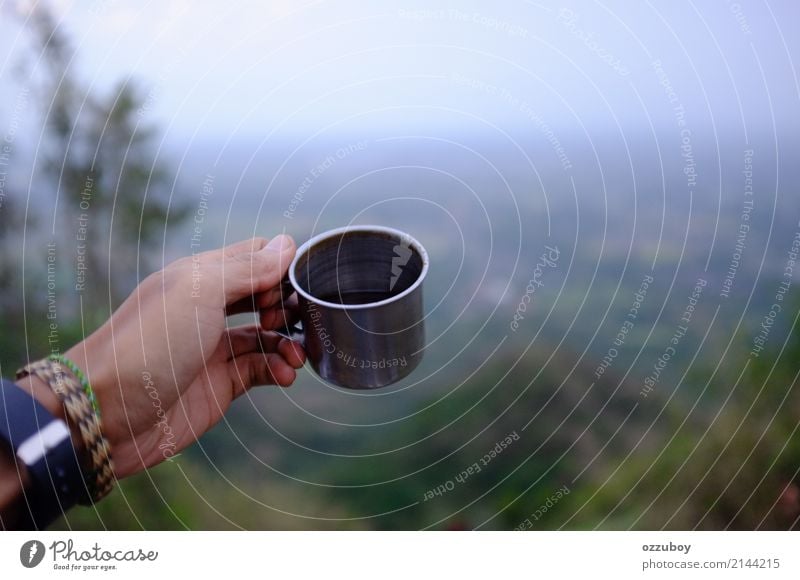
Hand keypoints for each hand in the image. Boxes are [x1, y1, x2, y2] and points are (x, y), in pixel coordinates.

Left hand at [65, 236, 304, 477]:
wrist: (108, 412)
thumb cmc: (150, 343)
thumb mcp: (200, 292)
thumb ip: (247, 268)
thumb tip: (288, 245)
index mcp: (201, 277)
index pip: (254, 258)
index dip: (279, 268)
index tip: (290, 286)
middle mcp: (208, 309)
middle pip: (264, 296)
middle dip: (287, 306)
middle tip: (293, 320)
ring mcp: (213, 347)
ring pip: (266, 336)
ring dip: (288, 342)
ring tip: (296, 356)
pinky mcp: (219, 384)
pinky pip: (260, 369)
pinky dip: (278, 369)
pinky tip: (285, 375)